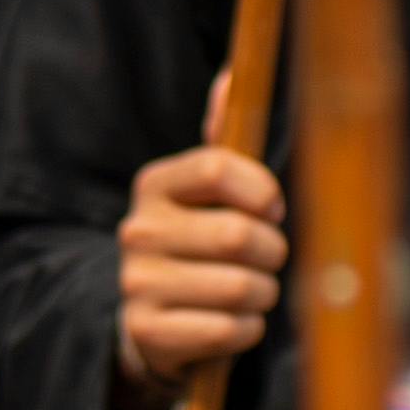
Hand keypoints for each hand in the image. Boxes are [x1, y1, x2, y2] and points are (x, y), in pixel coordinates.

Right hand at [118, 109, 285, 385]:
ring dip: (262, 295)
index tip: (270, 210)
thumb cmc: (200, 248)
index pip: (219, 168)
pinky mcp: (147, 332)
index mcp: (155, 185)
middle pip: (239, 235)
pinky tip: (230, 323)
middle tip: (264, 260)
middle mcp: (137, 229)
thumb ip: (223, 140)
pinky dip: (246, 331)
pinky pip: (229, 330)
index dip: (262, 191)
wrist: (153, 325)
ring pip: (242, 287)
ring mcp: (137, 283)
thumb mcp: (205, 194)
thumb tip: (231, 77)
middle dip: (272, 253)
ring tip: (247, 293)